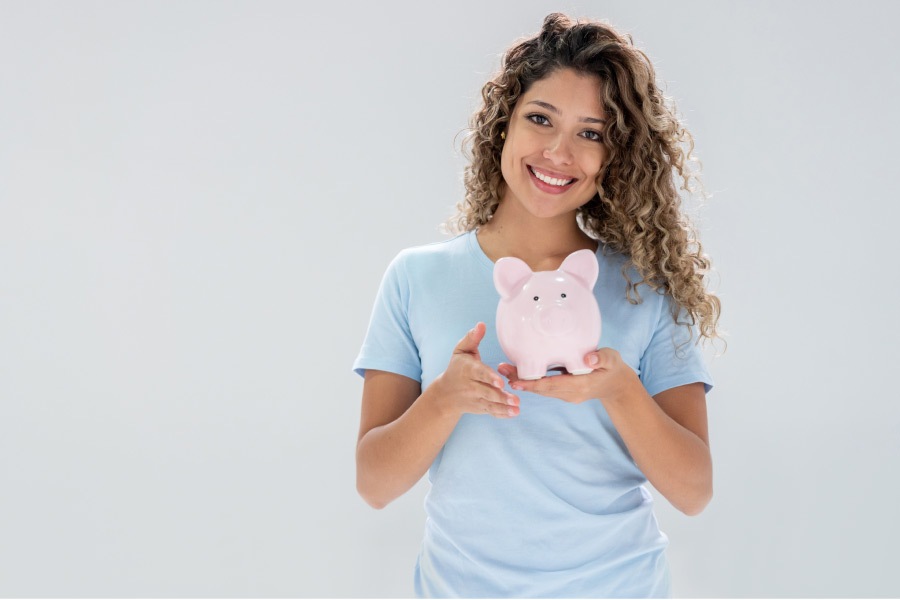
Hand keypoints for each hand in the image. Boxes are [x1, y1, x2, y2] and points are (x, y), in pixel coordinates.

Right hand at [428, 322, 519, 418]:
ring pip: (490, 403)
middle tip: (515, 399)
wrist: (445, 394)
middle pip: (487, 391)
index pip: (479, 373)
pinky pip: (491, 411)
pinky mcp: (480, 407)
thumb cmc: (457, 367)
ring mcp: (476, 399)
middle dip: (500, 396)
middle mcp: (471, 386)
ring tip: (516, 408)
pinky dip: (502, 414)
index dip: (489, 377)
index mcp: (468, 370)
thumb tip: (481, 324)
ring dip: (504, 407)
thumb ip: (472, 338)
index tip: (500, 382)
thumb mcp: (461, 350)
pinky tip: (514, 413)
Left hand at [498, 348, 638, 404]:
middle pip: (542, 389)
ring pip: (541, 390)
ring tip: (503, 369)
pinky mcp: (564, 392)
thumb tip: (589, 359)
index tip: (515, 381)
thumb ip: (601, 358)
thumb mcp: (611, 359)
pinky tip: (518, 372)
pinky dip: (531, 381)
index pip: (553, 386)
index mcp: (581, 385)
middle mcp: (571, 393)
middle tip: (501, 370)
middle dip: (521, 382)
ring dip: (523, 382)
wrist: (616, 385)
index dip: (533, 384)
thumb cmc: (612, 367)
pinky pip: (545, 388)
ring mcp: (567, 395)